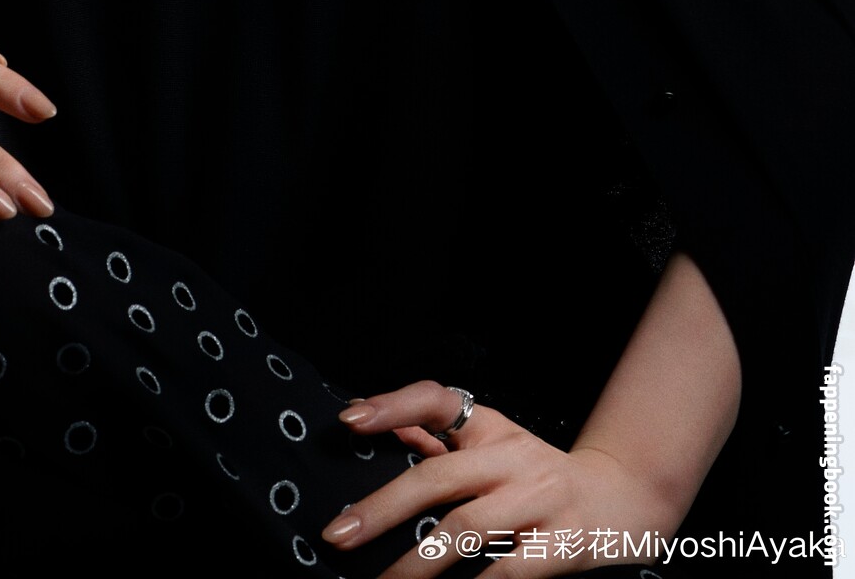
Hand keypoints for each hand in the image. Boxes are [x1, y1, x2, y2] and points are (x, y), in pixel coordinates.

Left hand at [319, 380, 685, 575]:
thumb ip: (443, 438)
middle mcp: (511, 457)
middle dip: (381, 509)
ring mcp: (537, 500)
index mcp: (490, 428)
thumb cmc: (541, 474)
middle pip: (437, 477)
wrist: (623, 497)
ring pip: (466, 529)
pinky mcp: (559, 544)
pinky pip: (508, 570)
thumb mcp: (496, 444)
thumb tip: (384, 426)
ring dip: (417, 562)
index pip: (436, 399)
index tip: (350, 421)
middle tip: (338, 534)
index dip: (393, 406)